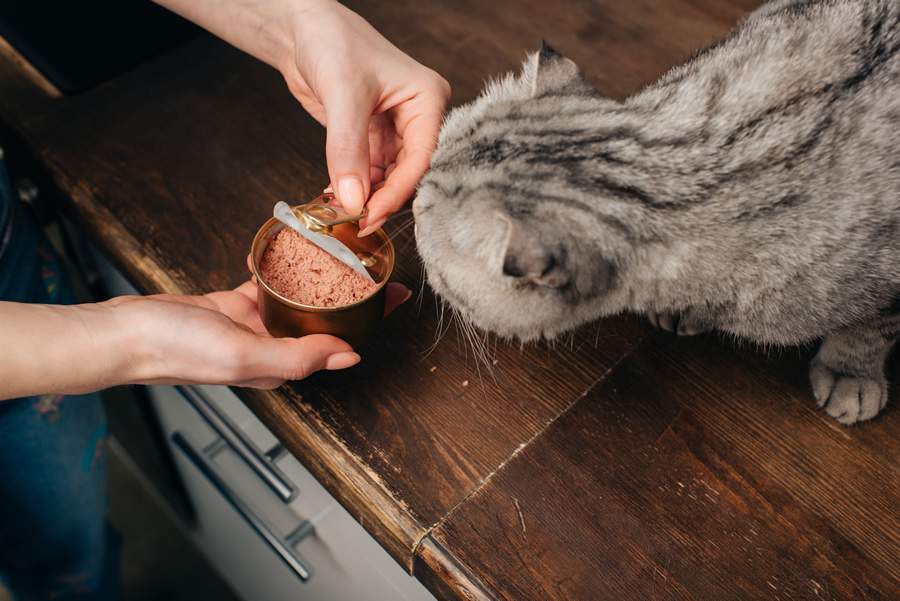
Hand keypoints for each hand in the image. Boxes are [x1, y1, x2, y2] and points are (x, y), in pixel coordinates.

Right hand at [111, 280, 409, 388]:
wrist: (125, 334)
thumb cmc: (176, 351)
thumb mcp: (244, 355)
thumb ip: (297, 356)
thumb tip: (349, 356)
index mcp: (281, 365)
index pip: (339, 342)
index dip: (371, 319)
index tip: (397, 294)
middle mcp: (273, 347)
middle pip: (326, 318)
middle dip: (356, 294)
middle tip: (381, 263)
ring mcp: (254, 326)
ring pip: (300, 298)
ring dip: (325, 277)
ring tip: (349, 252)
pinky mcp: (234, 305)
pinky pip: (269, 283)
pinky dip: (283, 266)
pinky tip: (298, 248)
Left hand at [282, 3, 449, 233]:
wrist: (302, 29)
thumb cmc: (332, 41)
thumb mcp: (343, 95)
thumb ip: (348, 149)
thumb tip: (352, 199)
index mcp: (429, 99)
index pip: (421, 158)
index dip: (396, 192)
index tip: (369, 216)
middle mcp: (418, 117)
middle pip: (409, 173)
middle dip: (382, 199)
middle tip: (356, 222)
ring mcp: (396, 129)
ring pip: (390, 177)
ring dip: (367, 197)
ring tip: (342, 212)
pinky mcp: (374, 137)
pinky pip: (371, 172)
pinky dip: (355, 188)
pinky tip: (336, 198)